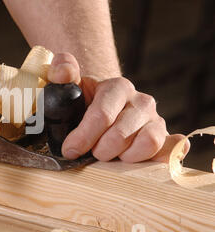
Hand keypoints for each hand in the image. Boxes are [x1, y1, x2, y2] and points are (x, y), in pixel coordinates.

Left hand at [47, 53, 189, 162]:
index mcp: (118, 87)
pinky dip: (158, 158)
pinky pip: (170, 150)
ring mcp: (156, 120)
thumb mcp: (69, 87)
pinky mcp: (166, 139)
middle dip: (100, 150)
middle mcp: (142, 101)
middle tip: (91, 151)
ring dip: (123, 157)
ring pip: (147, 144)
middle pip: (120, 136)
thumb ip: (61, 73)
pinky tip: (139, 160)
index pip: (102, 115)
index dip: (83, 136)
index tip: (69, 150)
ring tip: (110, 155)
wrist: (101, 112)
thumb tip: (63, 71)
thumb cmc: (82, 103)